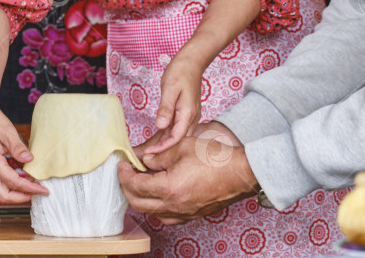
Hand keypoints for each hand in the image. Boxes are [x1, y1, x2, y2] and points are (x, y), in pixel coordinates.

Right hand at [0, 100, 48, 203]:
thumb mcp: (8, 131)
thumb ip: (18, 148)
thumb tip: (30, 160)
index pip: (12, 182)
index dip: (30, 188)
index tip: (44, 190)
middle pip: (2, 195)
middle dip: (21, 198)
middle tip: (39, 193)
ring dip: (16, 194)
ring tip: (33, 188)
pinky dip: (10, 186)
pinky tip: (24, 180)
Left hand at [118, 122, 256, 223]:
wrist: (241, 174)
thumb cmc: (216, 159)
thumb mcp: (183, 147)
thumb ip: (159, 155)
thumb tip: (144, 160)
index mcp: (169, 188)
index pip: (135, 185)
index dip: (125, 174)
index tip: (123, 164)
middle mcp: (173, 206)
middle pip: (137, 203)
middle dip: (128, 187)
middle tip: (128, 173)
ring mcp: (183, 214)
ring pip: (150, 212)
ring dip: (141, 198)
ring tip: (142, 182)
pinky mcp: (191, 216)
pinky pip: (165, 216)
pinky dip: (156, 206)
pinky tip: (159, 194)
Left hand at [150, 55, 203, 153]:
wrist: (192, 62)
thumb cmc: (181, 72)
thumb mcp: (170, 89)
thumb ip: (165, 109)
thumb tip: (160, 126)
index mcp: (188, 113)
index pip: (176, 137)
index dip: (162, 148)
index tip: (149, 153)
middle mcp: (191, 117)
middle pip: (177, 140)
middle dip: (162, 150)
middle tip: (144, 157)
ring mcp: (189, 116)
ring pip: (176, 135)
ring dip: (163, 143)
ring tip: (146, 150)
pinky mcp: (186, 113)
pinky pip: (176, 128)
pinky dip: (165, 134)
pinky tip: (155, 139)